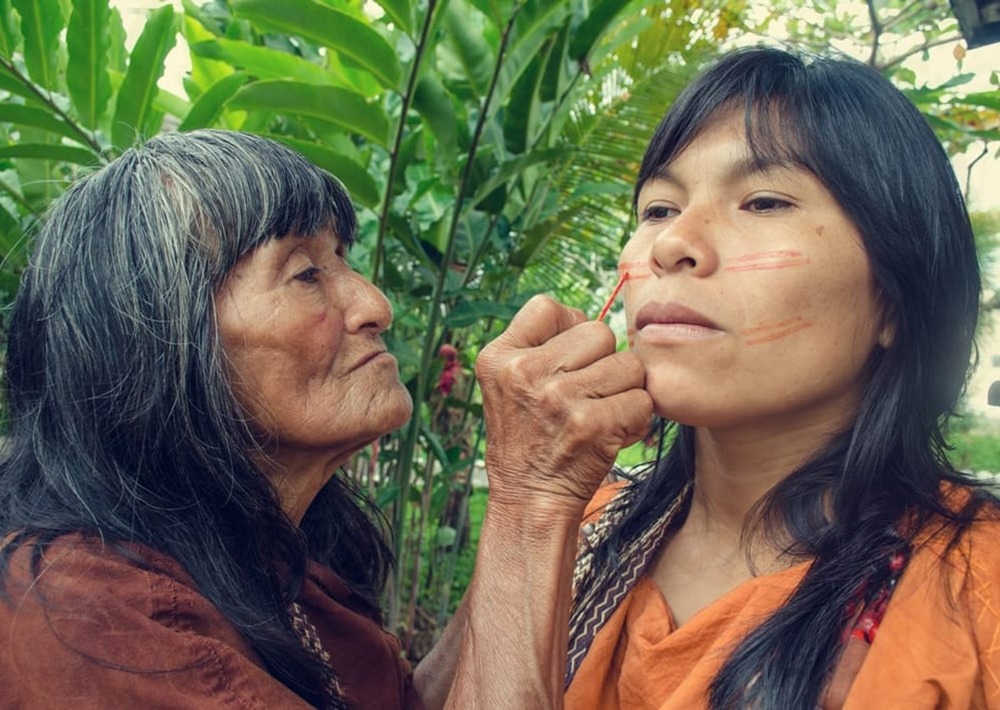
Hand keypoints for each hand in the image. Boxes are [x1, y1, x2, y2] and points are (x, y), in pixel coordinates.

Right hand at [475, 295, 652, 516]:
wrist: (528, 502)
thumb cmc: (527, 440)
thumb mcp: (509, 387)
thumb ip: (539, 349)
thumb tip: (592, 322)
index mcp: (499, 357)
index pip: (547, 306)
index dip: (570, 325)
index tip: (569, 357)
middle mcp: (524, 372)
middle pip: (599, 331)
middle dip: (604, 361)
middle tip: (586, 394)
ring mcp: (558, 398)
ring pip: (628, 365)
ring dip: (624, 391)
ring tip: (599, 414)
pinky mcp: (592, 425)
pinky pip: (641, 401)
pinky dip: (635, 420)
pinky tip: (610, 434)